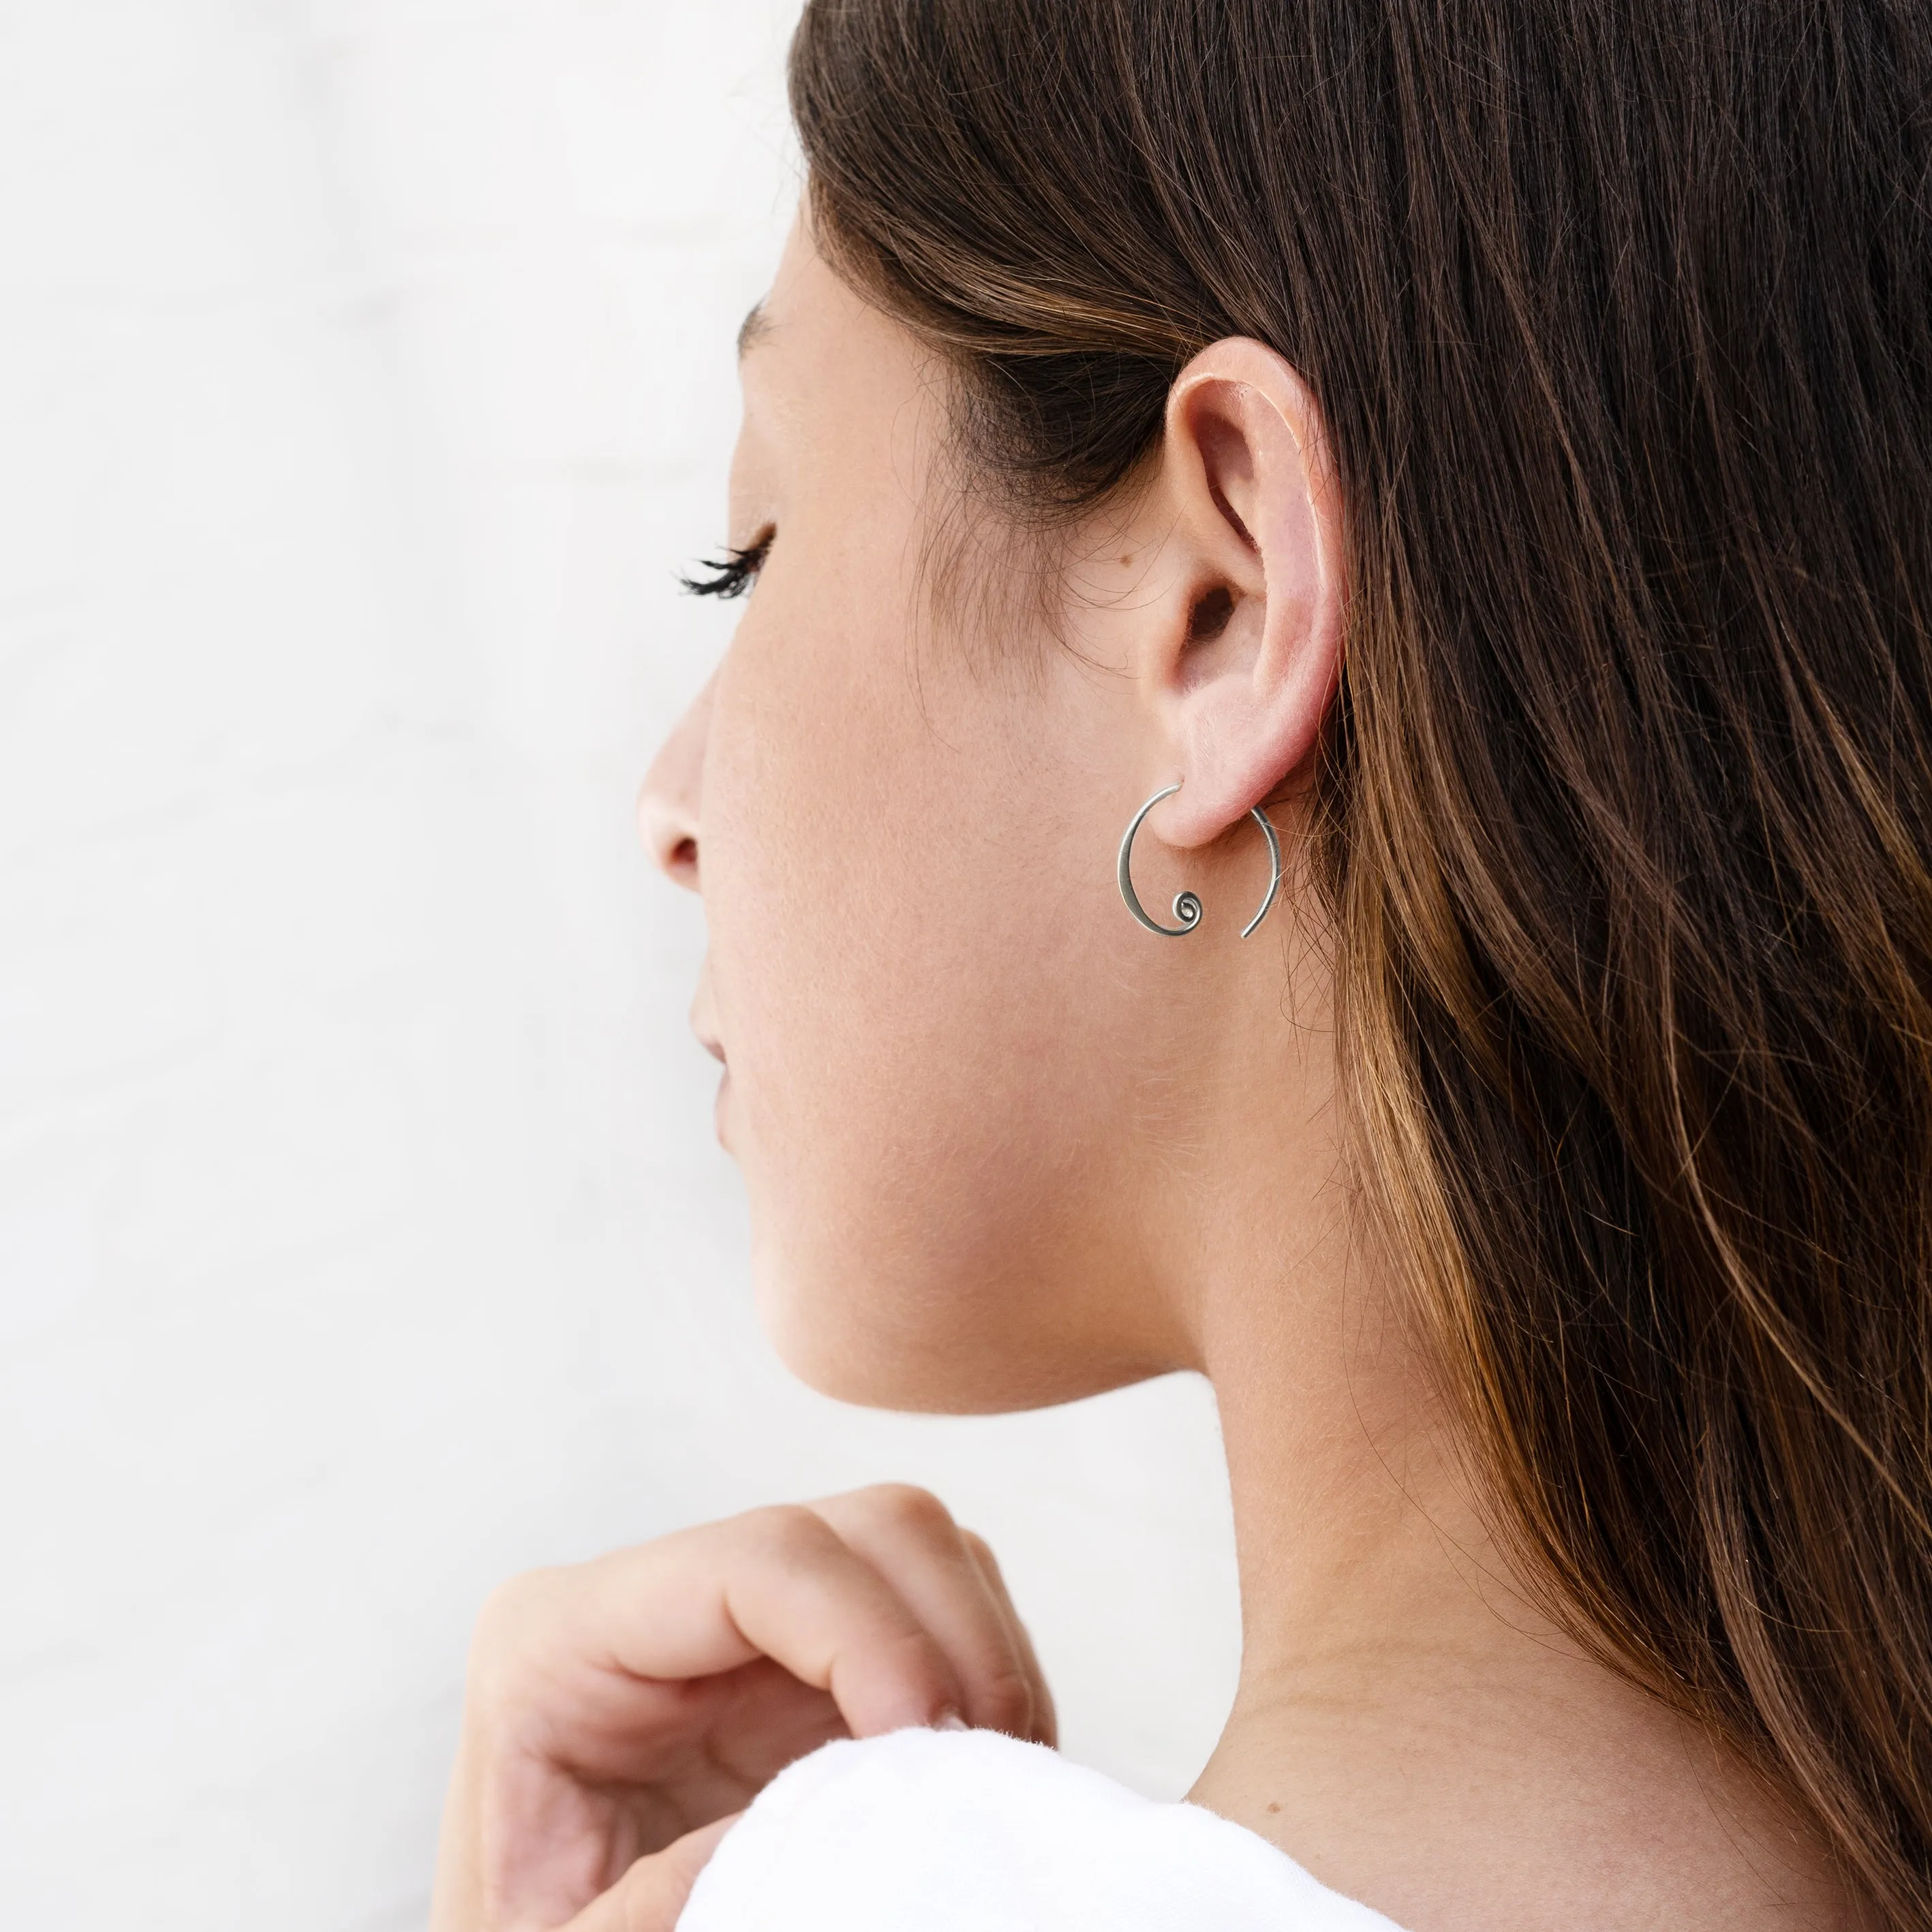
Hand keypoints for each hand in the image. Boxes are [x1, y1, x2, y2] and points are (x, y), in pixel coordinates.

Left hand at [429, 1484, 1056, 1931]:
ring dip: (983, 1659)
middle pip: (859, 1528)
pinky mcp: (808, 1659)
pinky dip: (985, 1685)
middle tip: (980, 1771)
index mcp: (561, 1640)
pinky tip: (969, 1777)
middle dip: (949, 1638)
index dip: (866, 1633)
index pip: (754, 1560)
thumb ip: (648, 1906)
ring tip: (984, 1782)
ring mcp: (745, 1620)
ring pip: (914, 1551)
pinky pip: (934, 1615)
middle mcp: (659, 1597)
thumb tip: (797, 1839)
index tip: (926, 1743)